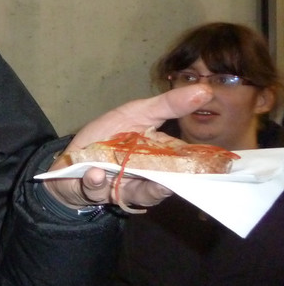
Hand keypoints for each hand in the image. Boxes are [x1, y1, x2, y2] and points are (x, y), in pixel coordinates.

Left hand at [43, 85, 212, 209]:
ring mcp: (122, 186)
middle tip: (180, 180)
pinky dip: (96, 182)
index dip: (200, 166)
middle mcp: (146, 177)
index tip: (217, 166)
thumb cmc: (107, 135)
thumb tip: (206, 90)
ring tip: (152, 183)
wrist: (69, 158)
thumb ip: (168, 105)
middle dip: (173, 184)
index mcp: (160, 157)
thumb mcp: (138, 113)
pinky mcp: (95, 191)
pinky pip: (97, 190)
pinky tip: (95, 173)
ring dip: (144, 189)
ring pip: (139, 195)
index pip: (186, 164)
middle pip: (167, 185)